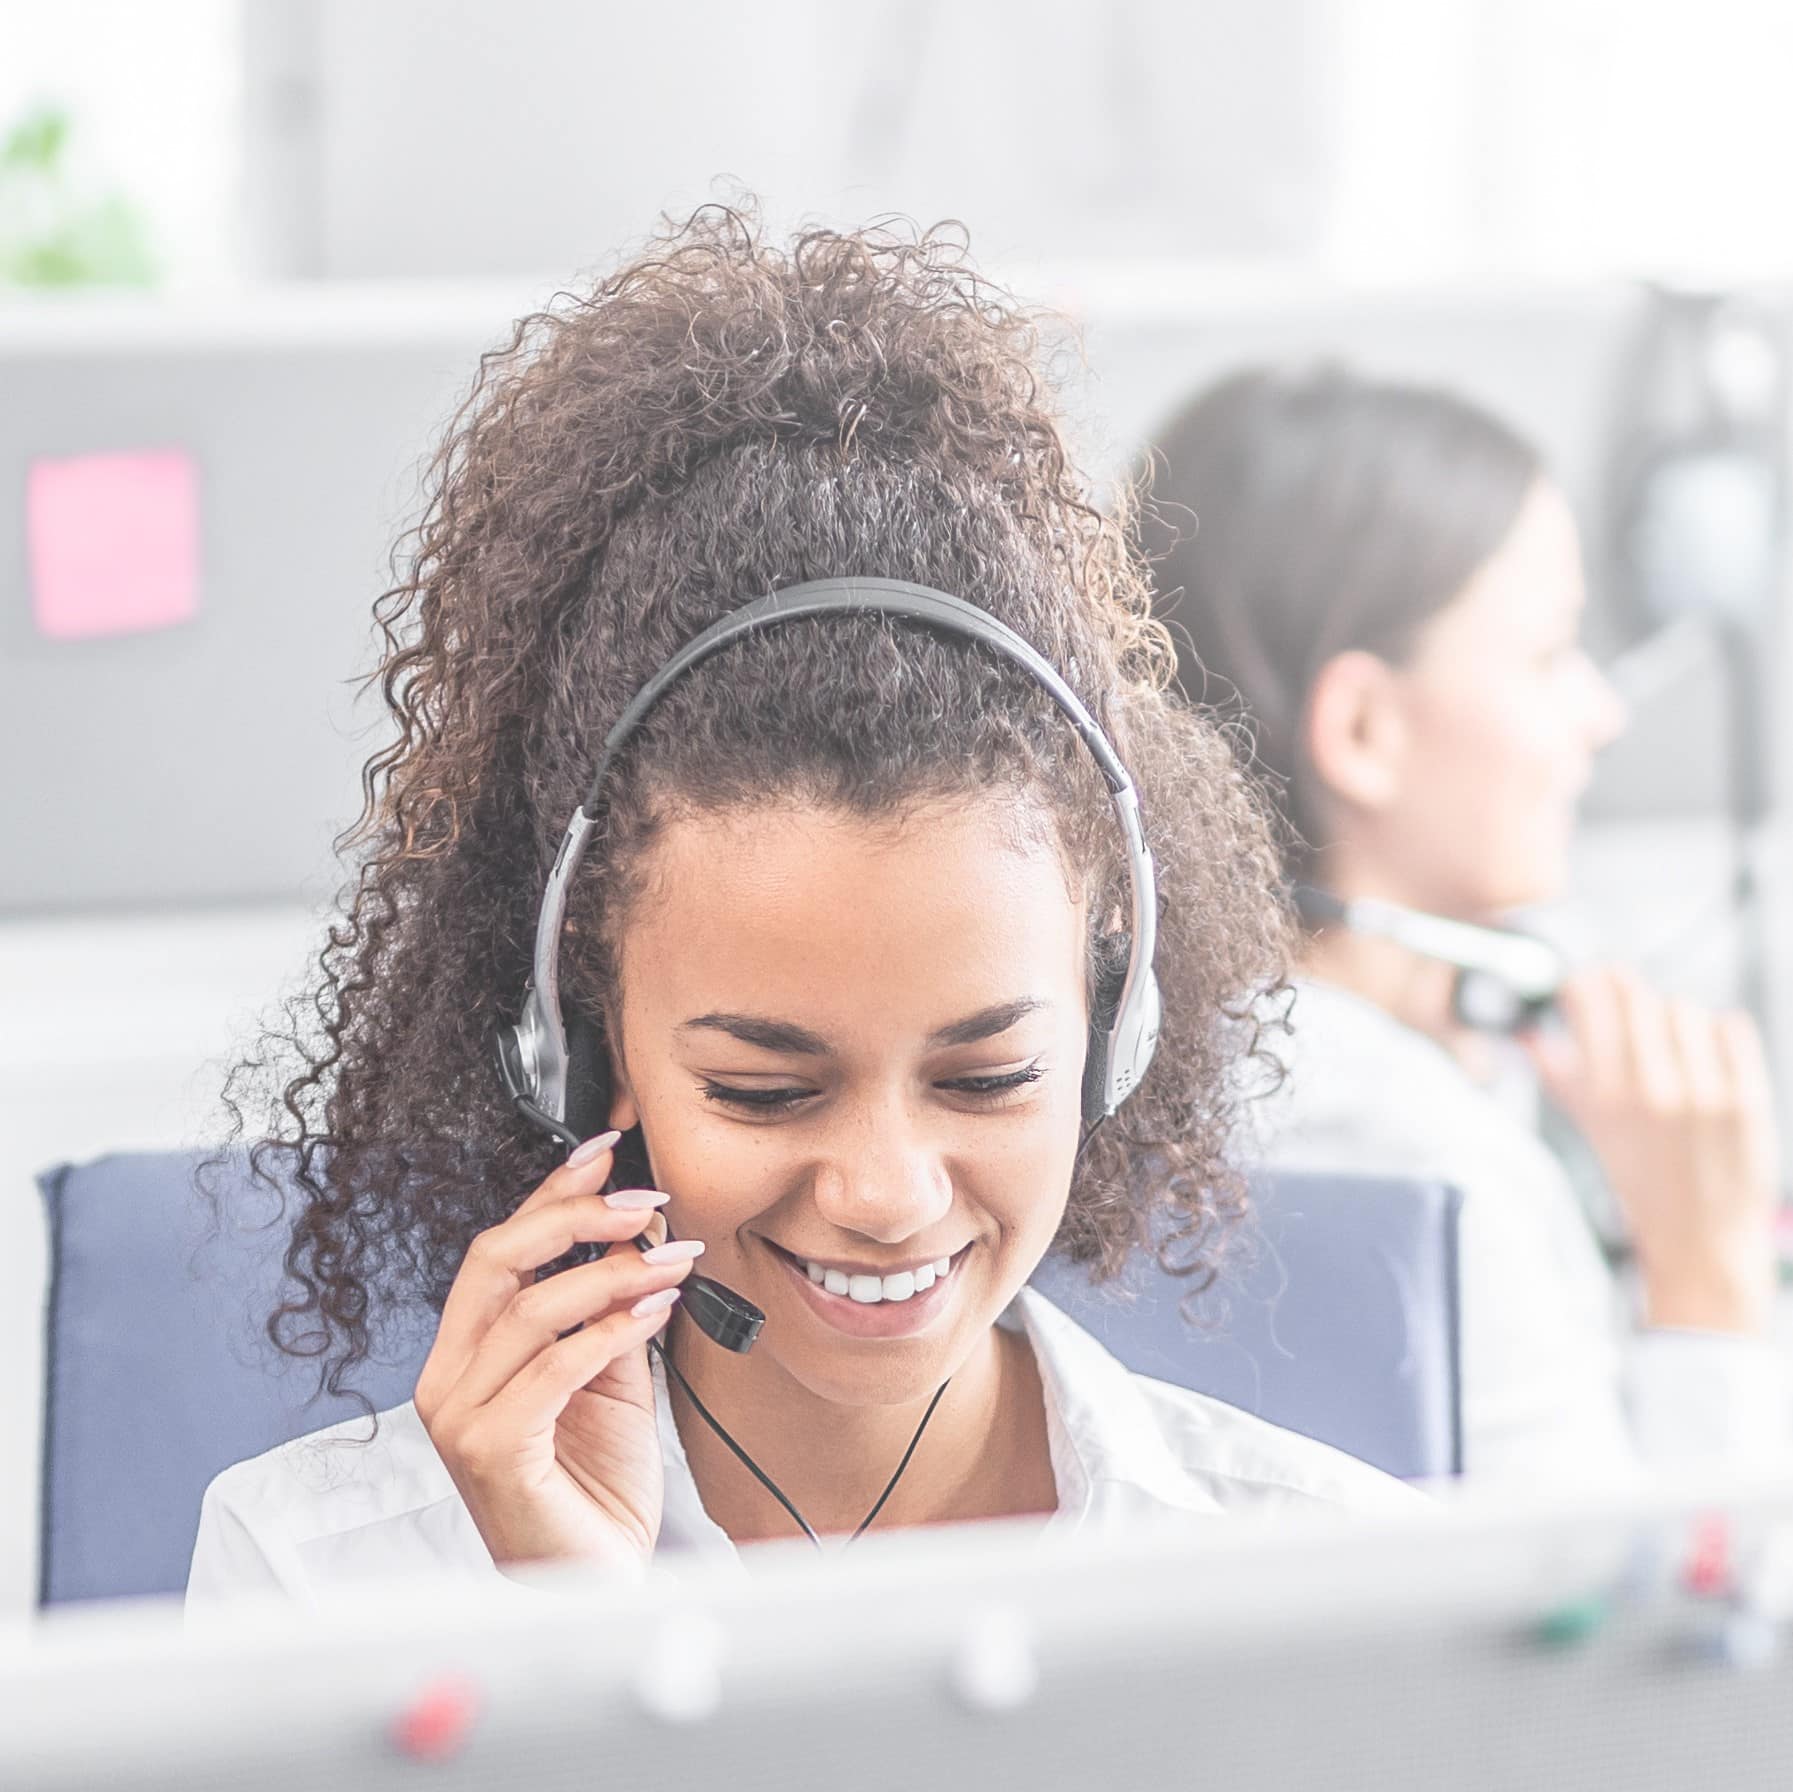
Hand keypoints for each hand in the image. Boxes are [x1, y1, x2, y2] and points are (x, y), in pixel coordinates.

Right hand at [413, 1132, 702, 1573]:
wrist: (594, 1581)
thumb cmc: (594, 1485)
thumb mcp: (607, 1374)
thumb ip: (609, 1308)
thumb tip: (640, 1230)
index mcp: (465, 1355)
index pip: (497, 1251)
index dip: (549, 1194)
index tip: (604, 1151)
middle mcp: (449, 1380)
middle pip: (497, 1260)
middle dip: (574, 1216)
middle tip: (644, 1201)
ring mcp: (461, 1417)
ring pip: (533, 1309)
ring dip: (614, 1272)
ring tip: (673, 1259)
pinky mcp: (492, 1451)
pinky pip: (556, 1366)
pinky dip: (614, 1328)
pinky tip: (658, 1309)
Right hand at [1523, 966, 1780, 1335]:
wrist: (1700, 1236)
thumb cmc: (1640, 1181)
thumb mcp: (1588, 1130)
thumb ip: (1556, 1075)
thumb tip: (1528, 1032)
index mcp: (1604, 1097)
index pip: (1592, 1001)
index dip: (1586, 983)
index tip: (1586, 985)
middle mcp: (1652, 1090)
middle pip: (1640, 995)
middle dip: (1629, 996)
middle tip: (1628, 1006)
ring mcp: (1704, 1093)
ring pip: (1685, 1008)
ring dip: (1674, 1018)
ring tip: (1671, 1046)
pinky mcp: (1746, 1098)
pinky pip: (1731, 1027)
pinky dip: (1717, 1033)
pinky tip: (1706, 1056)